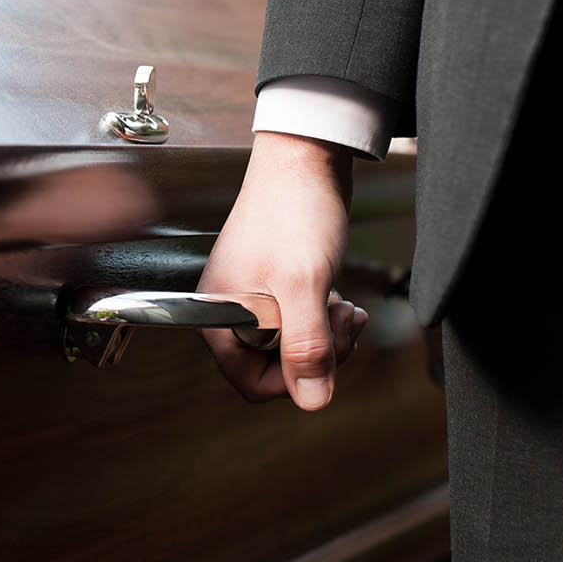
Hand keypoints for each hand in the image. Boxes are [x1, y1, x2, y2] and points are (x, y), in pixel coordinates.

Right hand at [199, 131, 368, 409]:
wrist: (304, 160)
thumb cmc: (293, 212)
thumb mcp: (303, 286)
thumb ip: (305, 347)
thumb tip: (312, 400)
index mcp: (220, 318)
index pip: (252, 384)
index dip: (294, 379)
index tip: (322, 352)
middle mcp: (230, 313)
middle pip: (277, 370)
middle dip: (317, 352)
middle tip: (339, 320)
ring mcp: (254, 300)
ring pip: (294, 347)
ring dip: (327, 335)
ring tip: (342, 304)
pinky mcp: (275, 287)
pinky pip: (301, 323)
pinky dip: (324, 317)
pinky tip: (338, 296)